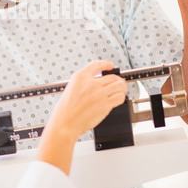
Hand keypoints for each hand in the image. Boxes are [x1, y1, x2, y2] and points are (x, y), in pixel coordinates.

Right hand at [36, 60, 127, 174]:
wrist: (65, 123)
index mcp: (80, 77)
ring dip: (122, 87)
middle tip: (119, 83)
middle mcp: (90, 83)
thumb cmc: (65, 110)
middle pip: (112, 76)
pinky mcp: (104, 104)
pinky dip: (121, 97)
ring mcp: (98, 93)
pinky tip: (118, 98)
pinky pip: (119, 97)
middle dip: (117, 80)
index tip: (110, 66)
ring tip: (122, 90)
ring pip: (119, 85)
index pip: (97, 64)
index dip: (106, 64)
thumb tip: (98, 83)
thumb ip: (84, 83)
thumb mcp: (71, 89)